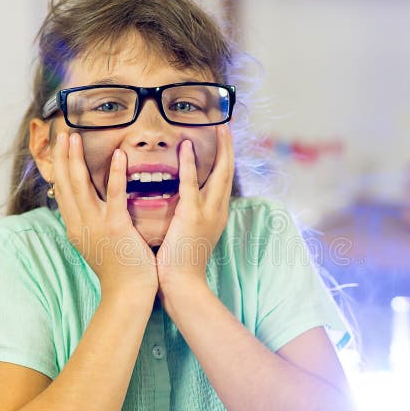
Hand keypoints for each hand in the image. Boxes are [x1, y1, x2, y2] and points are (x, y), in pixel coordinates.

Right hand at [52, 132, 157, 298]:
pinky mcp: (116, 227)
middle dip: (62, 156)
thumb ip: (91, 224)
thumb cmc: (119, 269)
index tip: (59, 146)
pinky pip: (115, 195)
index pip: (62, 191)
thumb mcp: (97, 244)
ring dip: (76, 158)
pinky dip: (116, 174)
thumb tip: (88, 209)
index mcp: (75, 227)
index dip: (59, 167)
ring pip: (80, 185)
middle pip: (65, 184)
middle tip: (62, 132)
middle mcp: (80, 224)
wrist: (128, 294)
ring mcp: (96, 225)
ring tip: (75, 136)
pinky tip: (119, 155)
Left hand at [156, 124, 233, 298]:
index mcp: (216, 215)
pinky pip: (192, 185)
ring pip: (220, 174)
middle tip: (228, 125)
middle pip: (229, 172)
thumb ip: (188, 216)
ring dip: (221, 149)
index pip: (224, 180)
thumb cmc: (179, 263)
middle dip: (230, 148)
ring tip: (220, 128)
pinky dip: (191, 165)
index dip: (226, 159)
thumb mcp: (188, 234)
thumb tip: (179, 201)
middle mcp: (217, 211)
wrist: (181, 285)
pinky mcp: (191, 217)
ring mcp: (207, 214)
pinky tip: (187, 147)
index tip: (225, 139)